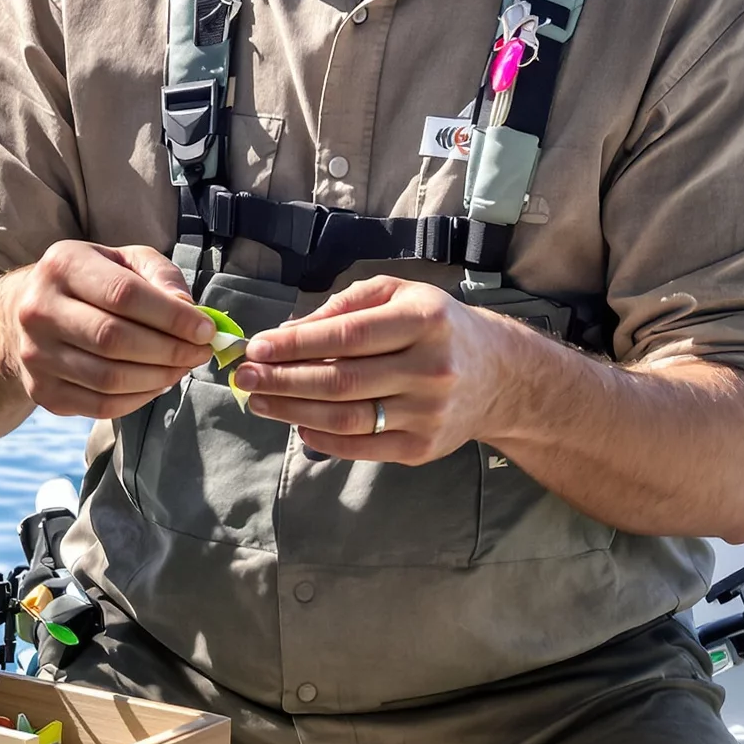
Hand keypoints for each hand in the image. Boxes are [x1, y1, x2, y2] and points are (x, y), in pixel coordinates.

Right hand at [5, 241, 214, 420]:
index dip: (171, 316)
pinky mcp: (43, 391)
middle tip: (200, 352)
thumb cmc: (91, 281)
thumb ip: (161, 275)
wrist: (31, 312)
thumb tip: (189, 309)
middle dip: (169, 350)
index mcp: (62, 265)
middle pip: (114, 339)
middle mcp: (39, 309)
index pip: (123, 295)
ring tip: (182, 367)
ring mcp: (36, 355)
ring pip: (109, 378)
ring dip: (159, 377)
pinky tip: (158, 383)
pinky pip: (101, 405)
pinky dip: (140, 398)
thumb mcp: (124, 260)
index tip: (205, 330)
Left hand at [229, 274, 518, 462]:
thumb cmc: (437, 326)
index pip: (347, 337)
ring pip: (346, 418)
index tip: (256, 347)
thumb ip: (344, 306)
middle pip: (341, 381)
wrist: (499, 376)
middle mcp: (430, 368)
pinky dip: (323, 440)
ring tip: (259, 401)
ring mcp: (428, 413)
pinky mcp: (423, 448)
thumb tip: (287, 331)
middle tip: (244, 377)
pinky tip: (297, 425)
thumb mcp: (400, 295)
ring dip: (293, 412)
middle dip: (283, 380)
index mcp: (424, 321)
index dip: (296, 344)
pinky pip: (362, 447)